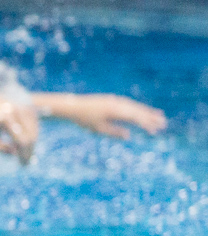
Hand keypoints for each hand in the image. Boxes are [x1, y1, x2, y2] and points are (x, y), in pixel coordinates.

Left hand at [0, 96, 38, 162]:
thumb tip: (15, 152)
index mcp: (5, 118)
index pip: (22, 141)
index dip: (24, 154)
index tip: (23, 164)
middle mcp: (17, 112)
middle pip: (31, 138)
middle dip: (29, 151)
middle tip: (24, 162)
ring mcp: (25, 108)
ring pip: (34, 133)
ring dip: (30, 145)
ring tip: (22, 155)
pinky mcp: (29, 108)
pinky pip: (34, 128)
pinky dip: (30, 137)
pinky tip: (22, 144)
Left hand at [45, 94, 166, 138]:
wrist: (72, 105)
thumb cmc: (84, 119)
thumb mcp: (99, 129)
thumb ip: (114, 132)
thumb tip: (129, 136)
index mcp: (115, 111)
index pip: (135, 118)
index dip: (147, 124)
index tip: (156, 130)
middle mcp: (117, 103)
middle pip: (137, 110)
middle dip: (151, 117)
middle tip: (164, 123)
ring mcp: (114, 100)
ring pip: (134, 106)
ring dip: (146, 110)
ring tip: (159, 115)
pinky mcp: (111, 99)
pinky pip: (128, 103)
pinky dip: (137, 107)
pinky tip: (142, 111)